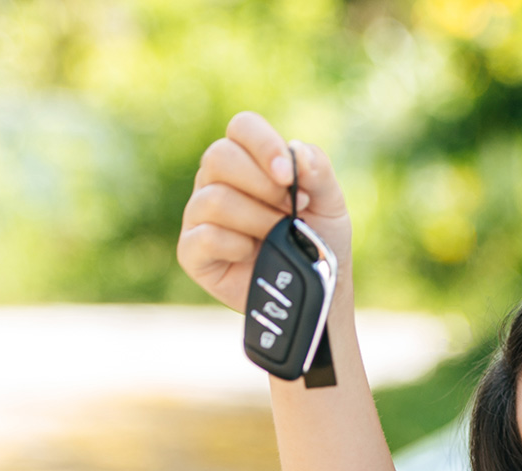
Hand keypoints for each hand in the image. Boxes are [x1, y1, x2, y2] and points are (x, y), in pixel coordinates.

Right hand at [178, 112, 352, 311]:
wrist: (315, 292)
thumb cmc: (318, 242)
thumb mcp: (330, 203)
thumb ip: (318, 171)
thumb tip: (296, 151)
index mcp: (247, 160)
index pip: (241, 127)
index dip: (263, 144)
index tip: (287, 175)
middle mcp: (216, 181)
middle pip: (219, 156)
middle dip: (262, 185)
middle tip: (289, 210)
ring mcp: (199, 215)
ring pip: (214, 199)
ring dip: (257, 219)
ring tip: (277, 235)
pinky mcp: (191, 251)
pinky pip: (204, 236)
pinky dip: (236, 245)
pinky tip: (251, 255)